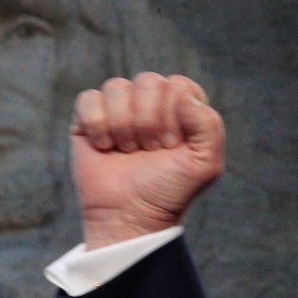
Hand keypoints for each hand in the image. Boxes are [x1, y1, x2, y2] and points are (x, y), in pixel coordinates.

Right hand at [70, 72, 224, 249]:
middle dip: (148, 121)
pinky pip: (89, 99)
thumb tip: (181, 93)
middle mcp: (150, 101)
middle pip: (147, 81)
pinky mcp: (88, 117)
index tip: (171, 147)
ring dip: (122, 126)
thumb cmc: (169, 190)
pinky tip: (104, 147)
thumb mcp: (205, 164)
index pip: (177, 85)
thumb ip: (208, 125)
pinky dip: (97, 125)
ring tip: (127, 151)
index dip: (174, 117)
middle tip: (149, 150)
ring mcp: (118, 107)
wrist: (130, 216)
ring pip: (117, 86)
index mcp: (181, 105)